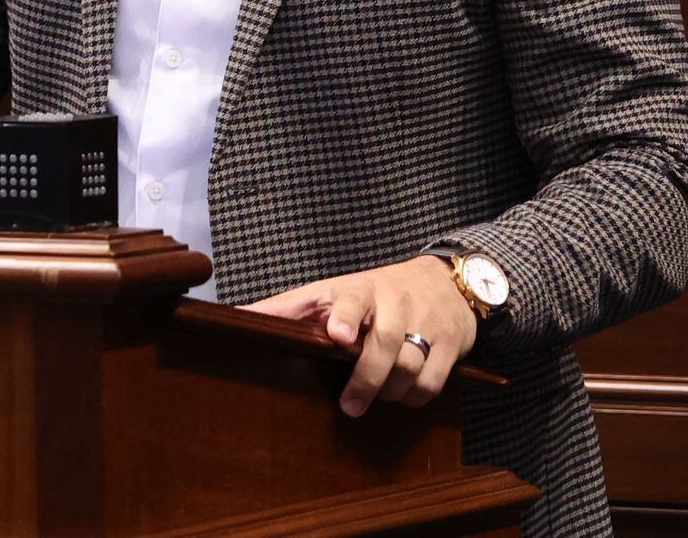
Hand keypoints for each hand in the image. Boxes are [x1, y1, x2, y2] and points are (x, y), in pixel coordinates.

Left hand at [245, 253, 478, 415]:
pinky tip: (402, 396)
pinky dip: (416, 396)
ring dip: (390, 392)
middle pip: (386, 342)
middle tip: (350, 406)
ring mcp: (426, 322)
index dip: (347, 316)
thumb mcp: (328, 293)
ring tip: (375, 398)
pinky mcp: (452, 343)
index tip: (339, 336)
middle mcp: (395, 302)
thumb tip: (235, 319)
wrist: (443, 280)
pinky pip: (434, 380)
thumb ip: (286, 309)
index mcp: (360, 289)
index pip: (353, 298)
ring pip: (412, 366)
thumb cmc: (371, 293)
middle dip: (367, 378)